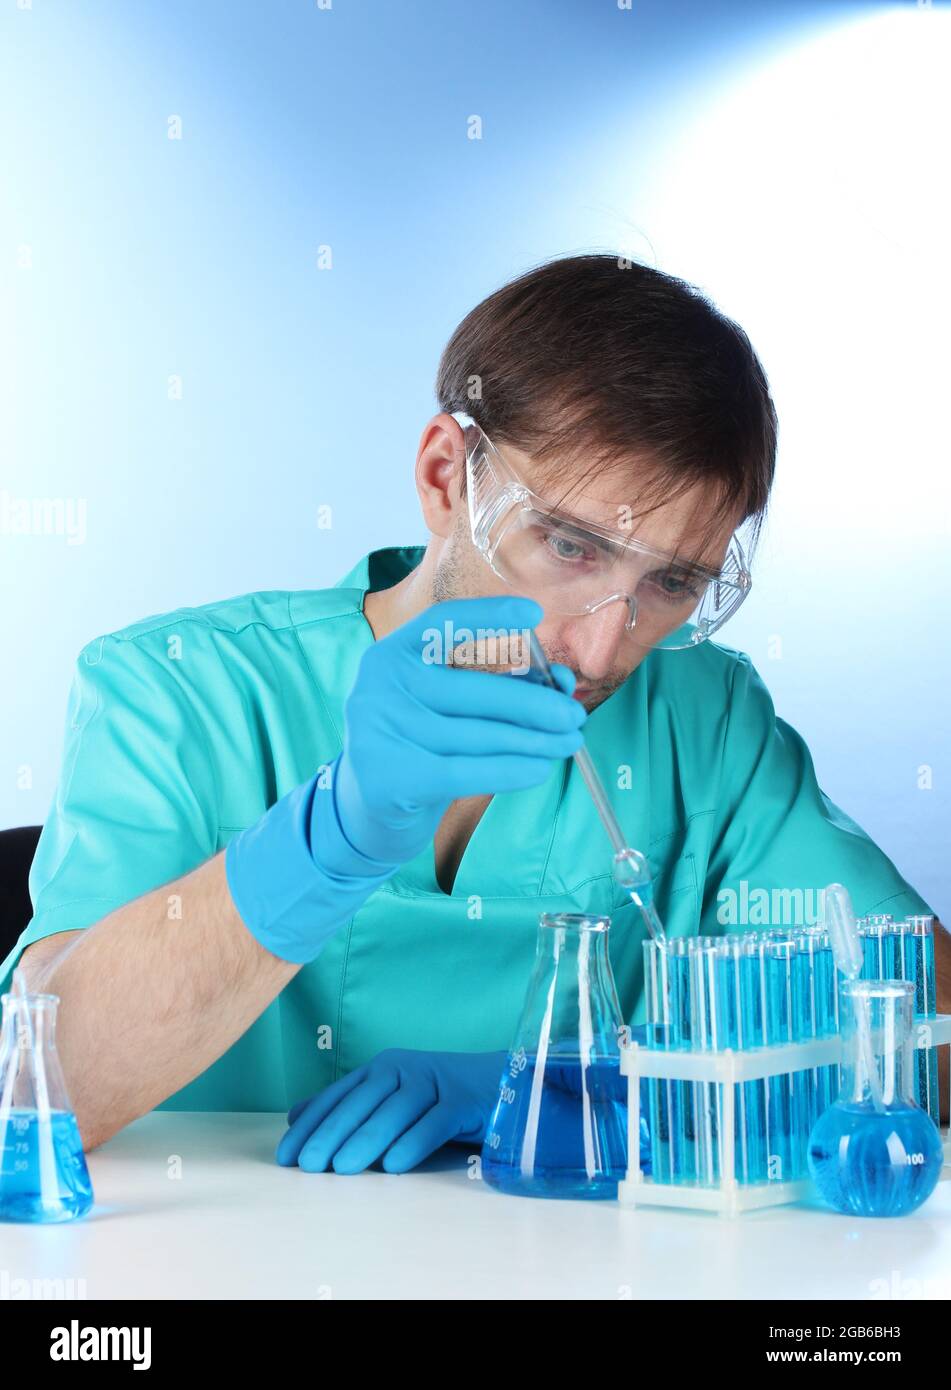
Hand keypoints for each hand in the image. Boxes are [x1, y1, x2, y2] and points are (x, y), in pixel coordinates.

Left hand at [276, 1049, 506, 1173]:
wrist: (499, 1084)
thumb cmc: (436, 1099)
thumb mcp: (388, 1099)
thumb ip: (346, 1106)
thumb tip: (296, 1117)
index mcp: (380, 1068)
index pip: (338, 1096)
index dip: (311, 1125)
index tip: (287, 1156)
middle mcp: (403, 1068)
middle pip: (362, 1101)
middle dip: (331, 1134)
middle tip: (309, 1166)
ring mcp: (434, 1081)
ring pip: (395, 1110)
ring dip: (367, 1139)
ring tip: (342, 1169)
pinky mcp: (463, 1100)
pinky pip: (435, 1122)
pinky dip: (413, 1142)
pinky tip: (394, 1166)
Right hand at [329, 595, 584, 866]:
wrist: (371, 806)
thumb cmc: (422, 743)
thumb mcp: (446, 705)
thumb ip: (493, 684)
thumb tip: (561, 682)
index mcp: (392, 654)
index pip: (442, 624)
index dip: (488, 616)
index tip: (534, 614)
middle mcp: (379, 686)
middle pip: (472, 689)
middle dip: (533, 703)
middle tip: (574, 714)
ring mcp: (379, 732)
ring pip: (476, 735)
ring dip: (532, 741)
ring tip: (568, 743)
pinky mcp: (390, 779)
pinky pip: (467, 772)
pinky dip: (511, 771)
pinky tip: (540, 769)